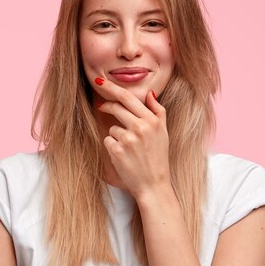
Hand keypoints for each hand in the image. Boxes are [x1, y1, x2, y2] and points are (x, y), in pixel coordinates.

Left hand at [94, 77, 171, 197]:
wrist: (153, 184)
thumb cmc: (158, 157)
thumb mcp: (164, 132)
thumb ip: (157, 111)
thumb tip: (149, 93)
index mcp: (152, 121)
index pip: (129, 98)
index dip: (112, 88)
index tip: (100, 81)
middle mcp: (141, 127)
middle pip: (116, 107)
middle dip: (106, 104)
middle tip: (101, 105)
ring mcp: (128, 139)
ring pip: (112, 126)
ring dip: (116, 134)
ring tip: (129, 148)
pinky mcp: (117, 150)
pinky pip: (108, 140)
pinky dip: (112, 146)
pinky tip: (123, 155)